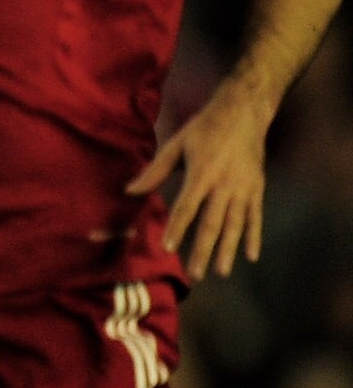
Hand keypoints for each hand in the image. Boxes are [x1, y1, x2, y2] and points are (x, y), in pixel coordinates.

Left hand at [129, 86, 272, 280]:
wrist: (245, 113)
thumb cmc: (205, 128)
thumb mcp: (177, 144)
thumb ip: (155, 170)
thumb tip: (130, 190)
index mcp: (202, 173)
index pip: (187, 207)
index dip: (177, 228)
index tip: (168, 248)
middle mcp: (225, 185)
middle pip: (213, 223)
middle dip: (204, 249)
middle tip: (196, 274)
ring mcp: (244, 188)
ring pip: (236, 225)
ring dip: (229, 249)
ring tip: (221, 271)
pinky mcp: (257, 189)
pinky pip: (255, 217)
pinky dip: (254, 237)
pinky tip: (251, 256)